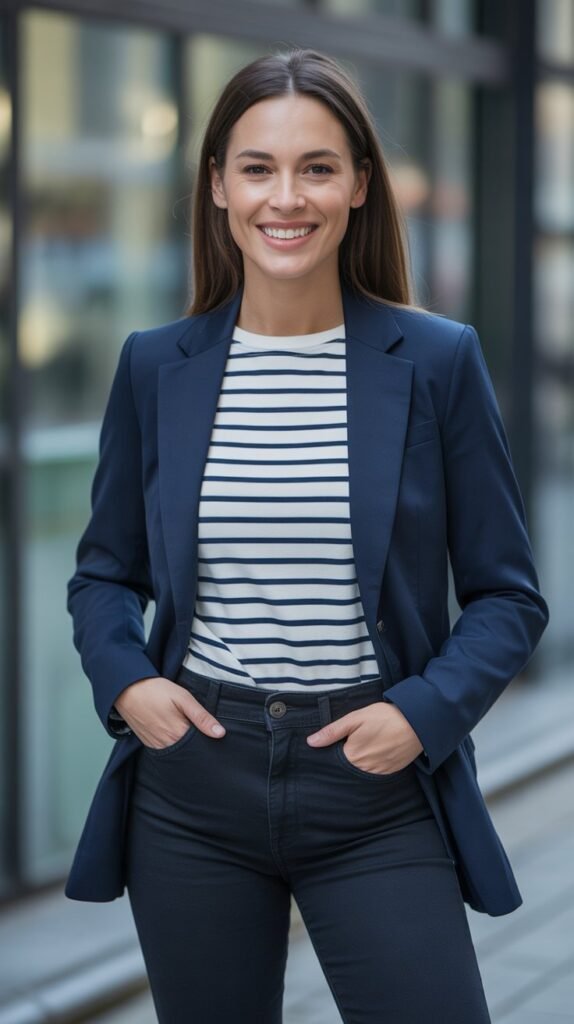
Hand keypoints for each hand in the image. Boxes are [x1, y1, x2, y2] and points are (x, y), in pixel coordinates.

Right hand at [114, 676, 225, 748]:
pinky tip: (177, 737)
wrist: (127, 690)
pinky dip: (174, 746)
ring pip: (177, 754)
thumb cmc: (156, 691)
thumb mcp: (183, 697)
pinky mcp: (148, 744)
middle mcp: (167, 744)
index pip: (200, 747)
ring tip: (190, 734)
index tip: (216, 738)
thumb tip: (220, 733)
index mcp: (178, 733)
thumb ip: (201, 716)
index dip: (209, 743)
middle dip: (198, 747)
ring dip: (186, 747)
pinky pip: (165, 751)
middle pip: (189, 753)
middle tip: (204, 736)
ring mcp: (156, 746)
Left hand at [306, 701, 422, 774]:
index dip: (333, 753)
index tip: (337, 744)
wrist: (417, 721)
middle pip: (348, 769)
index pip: (334, 762)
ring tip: (367, 747)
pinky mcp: (392, 772)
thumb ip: (332, 731)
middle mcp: (364, 770)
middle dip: (346, 760)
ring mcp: (379, 773)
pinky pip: (376, 773)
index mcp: (352, 757)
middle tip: (355, 743)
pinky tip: (377, 752)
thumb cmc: (384, 717)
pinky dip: (373, 765)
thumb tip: (311, 742)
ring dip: (360, 764)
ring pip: (362, 773)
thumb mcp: (355, 718)